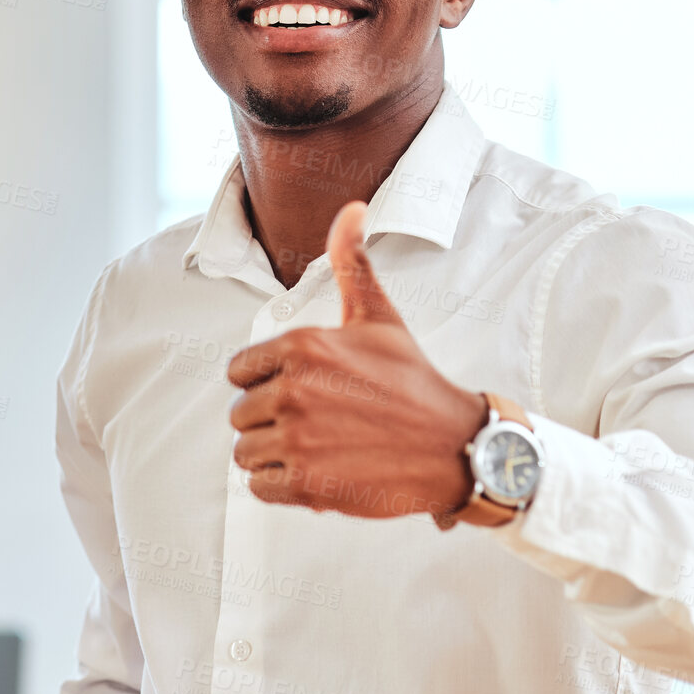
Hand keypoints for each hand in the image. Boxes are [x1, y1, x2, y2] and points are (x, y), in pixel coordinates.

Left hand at [227, 201, 487, 518]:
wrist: (455, 445)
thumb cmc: (413, 380)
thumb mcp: (379, 317)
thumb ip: (351, 263)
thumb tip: (352, 207)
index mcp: (302, 345)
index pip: (238, 371)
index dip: (265, 383)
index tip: (302, 391)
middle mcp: (294, 389)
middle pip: (239, 413)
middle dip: (270, 421)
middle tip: (317, 424)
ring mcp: (298, 437)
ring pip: (245, 451)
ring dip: (274, 455)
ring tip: (316, 449)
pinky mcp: (306, 483)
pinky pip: (259, 486)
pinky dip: (282, 486)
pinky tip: (317, 473)